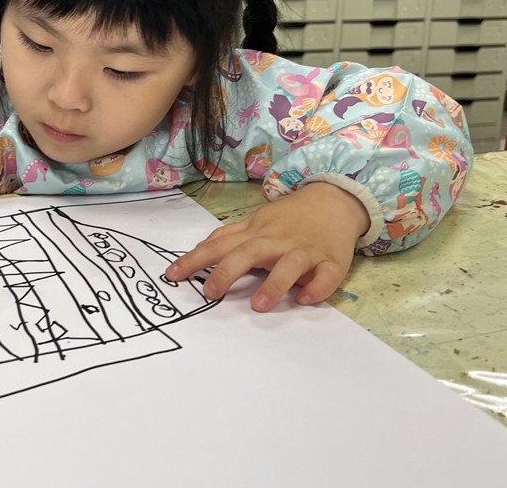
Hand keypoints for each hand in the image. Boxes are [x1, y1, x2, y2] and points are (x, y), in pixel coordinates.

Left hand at [165, 182, 367, 311]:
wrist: (335, 200)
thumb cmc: (290, 216)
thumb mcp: (257, 221)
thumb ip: (230, 235)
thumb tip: (203, 246)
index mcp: (256, 234)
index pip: (220, 246)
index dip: (194, 260)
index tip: (171, 276)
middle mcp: (277, 242)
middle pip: (249, 252)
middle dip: (228, 271)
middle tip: (209, 293)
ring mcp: (306, 252)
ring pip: (290, 265)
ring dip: (274, 284)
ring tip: (257, 305)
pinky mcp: (332, 262)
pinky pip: (327, 276)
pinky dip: (317, 288)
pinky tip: (305, 299)